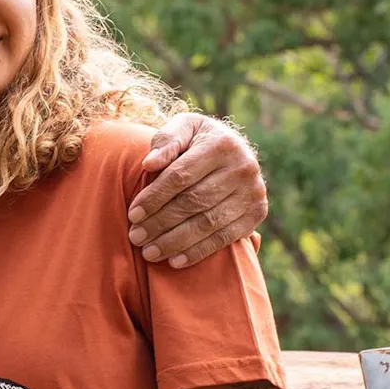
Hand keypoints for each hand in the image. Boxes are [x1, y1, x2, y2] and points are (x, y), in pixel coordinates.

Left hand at [127, 113, 266, 267]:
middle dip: (160, 223)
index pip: (181, 176)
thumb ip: (166, 140)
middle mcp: (243, 167)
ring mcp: (253, 192)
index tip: (132, 215)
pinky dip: (198, 251)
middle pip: (193, 202)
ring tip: (149, 253)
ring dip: (175, 242)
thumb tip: (149, 164)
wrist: (234, 150)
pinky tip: (175, 261)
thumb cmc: (197, 141)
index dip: (154, 198)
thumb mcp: (183, 128)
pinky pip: (225, 237)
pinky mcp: (257, 212)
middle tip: (136, 238)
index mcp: (222, 144)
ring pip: (208, 223)